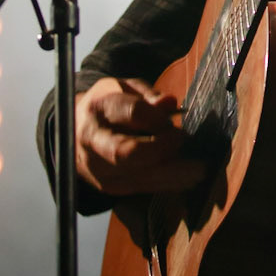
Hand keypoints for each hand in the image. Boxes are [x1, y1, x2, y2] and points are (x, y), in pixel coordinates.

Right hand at [73, 76, 205, 195]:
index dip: (157, 119)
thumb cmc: (108, 105)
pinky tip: (188, 179)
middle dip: (160, 149)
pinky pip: (141, 187)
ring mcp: (98, 168)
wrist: (76, 131)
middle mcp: (93, 141)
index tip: (174, 122)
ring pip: (136, 175)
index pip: (131, 114)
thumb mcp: (124, 88)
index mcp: (99, 109)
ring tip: (199, 170)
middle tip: (184, 141)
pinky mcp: (109, 186)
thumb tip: (170, 103)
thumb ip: (147, 94)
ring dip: (171, 173)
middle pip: (126, 152)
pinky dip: (167, 184)